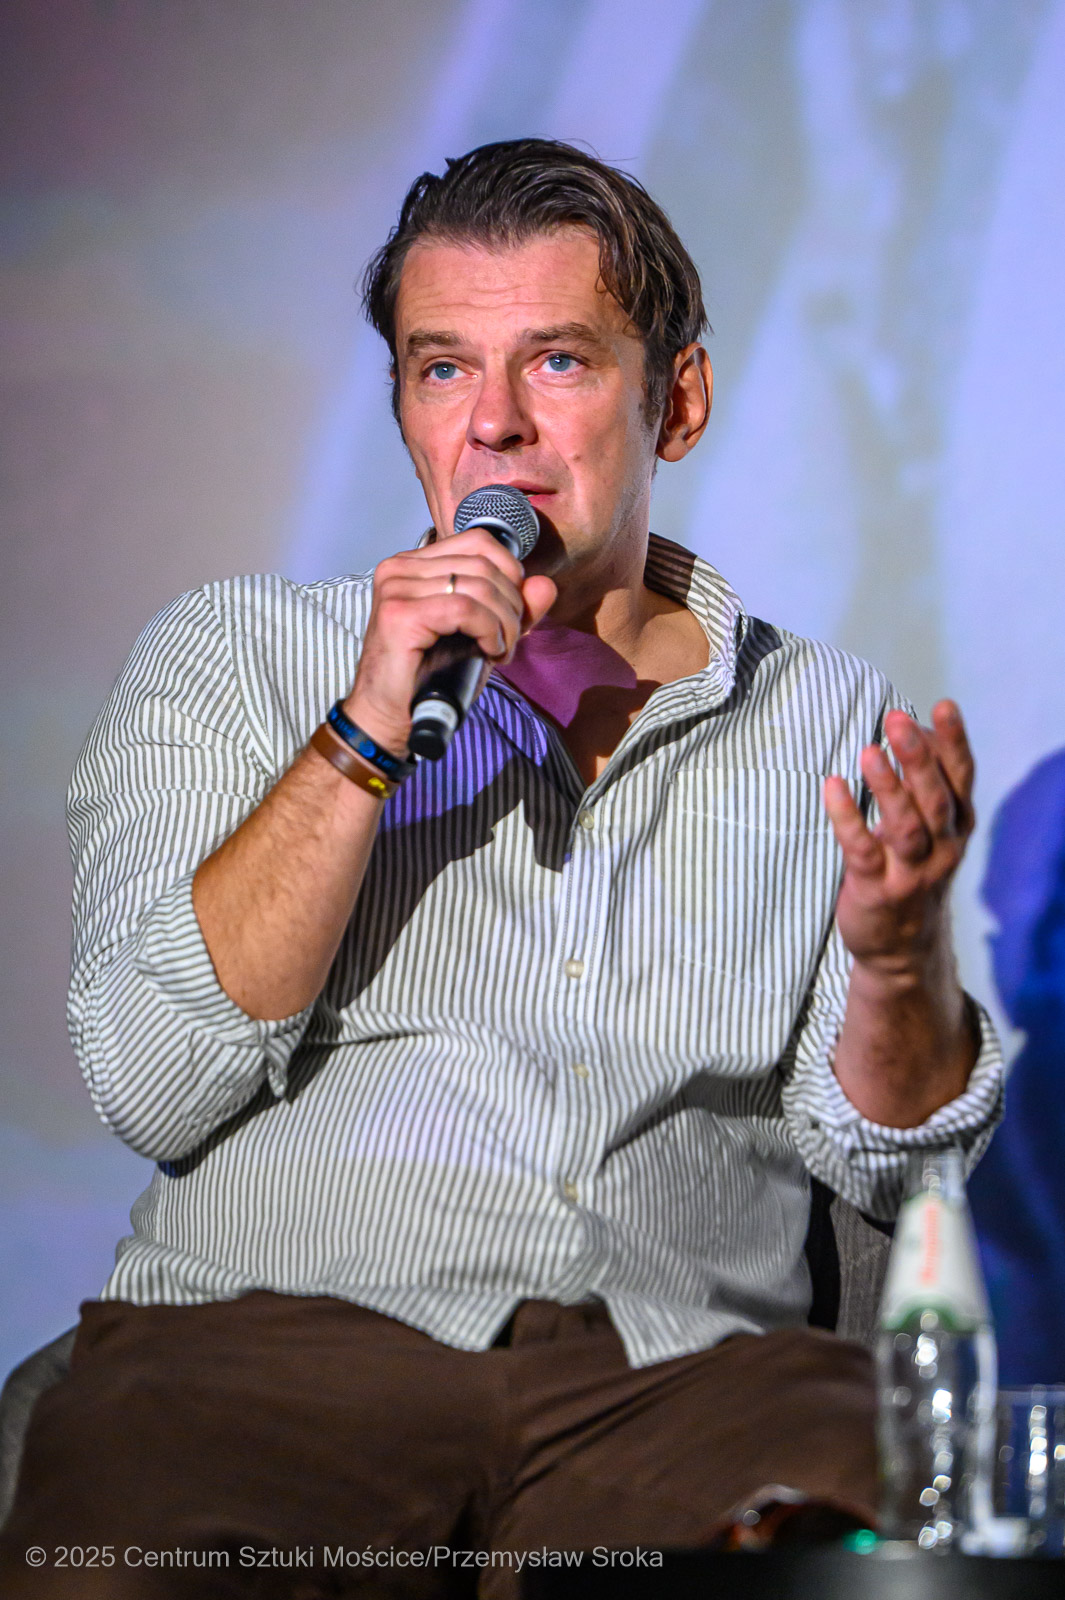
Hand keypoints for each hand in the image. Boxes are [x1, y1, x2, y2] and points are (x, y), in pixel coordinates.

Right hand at [344, 528, 556, 754]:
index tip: (511, 614)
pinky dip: (489, 630)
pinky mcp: (400, 614)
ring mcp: (397, 588)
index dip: (510, 574)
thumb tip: (545, 585)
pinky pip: (466, 609)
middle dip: (511, 605)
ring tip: (498, 650)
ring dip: (503, 623)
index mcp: (414, 564)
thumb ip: (514, 609)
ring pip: (480, 587)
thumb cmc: (429, 677)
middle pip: (484, 564)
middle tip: (507, 641)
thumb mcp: (481, 636)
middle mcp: (400, 568)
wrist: (391, 716)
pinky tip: (488, 650)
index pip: (480, 542)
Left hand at [822, 701, 974, 974]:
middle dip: (918, 758)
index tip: (943, 706)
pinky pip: (861, 851)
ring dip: (887, 788)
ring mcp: (910, 872)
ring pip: (905, 826)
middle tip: (897, 721)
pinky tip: (831, 787)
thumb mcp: (930, 828)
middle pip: (934, 798)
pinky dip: (847, 818)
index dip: (954, 742)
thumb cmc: (912, 872)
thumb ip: (925, 781)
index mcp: (956, 826)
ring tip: (868, 752)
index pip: (961, 778)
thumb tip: (913, 726)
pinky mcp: (876, 890)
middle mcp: (941, 849)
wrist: (902, 950)